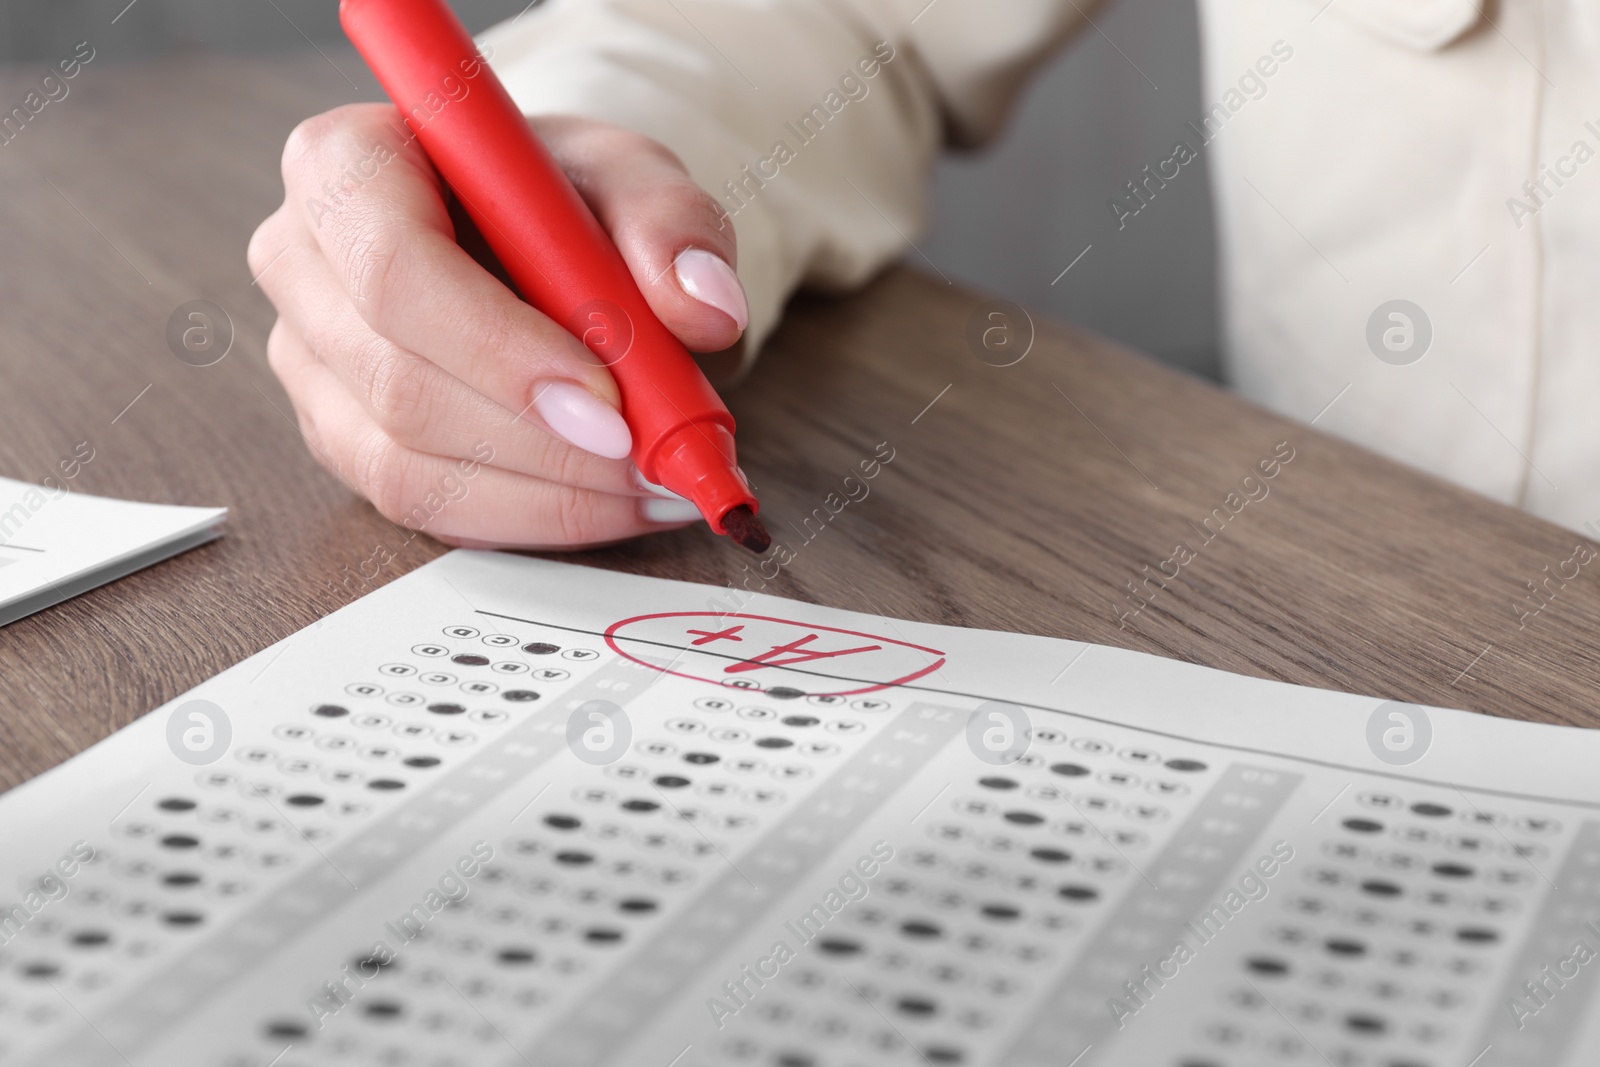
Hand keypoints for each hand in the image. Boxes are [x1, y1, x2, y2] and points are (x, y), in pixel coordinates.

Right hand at [247, 104, 749, 548]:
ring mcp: (313, 364)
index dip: (499, 347)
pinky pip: (425, 509)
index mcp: (347, 161)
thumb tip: (706, 307)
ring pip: (407, 464)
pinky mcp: (344, 441)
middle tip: (651, 458)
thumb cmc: (563, 195)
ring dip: (546, 493)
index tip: (607, 398)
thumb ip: (673, 222)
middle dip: (540, 440)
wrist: (542, 236)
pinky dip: (531, 517)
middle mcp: (304, 263)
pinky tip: (612, 504)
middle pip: (399, 382)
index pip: (394, 267)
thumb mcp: (634, 175)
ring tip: (653, 484)